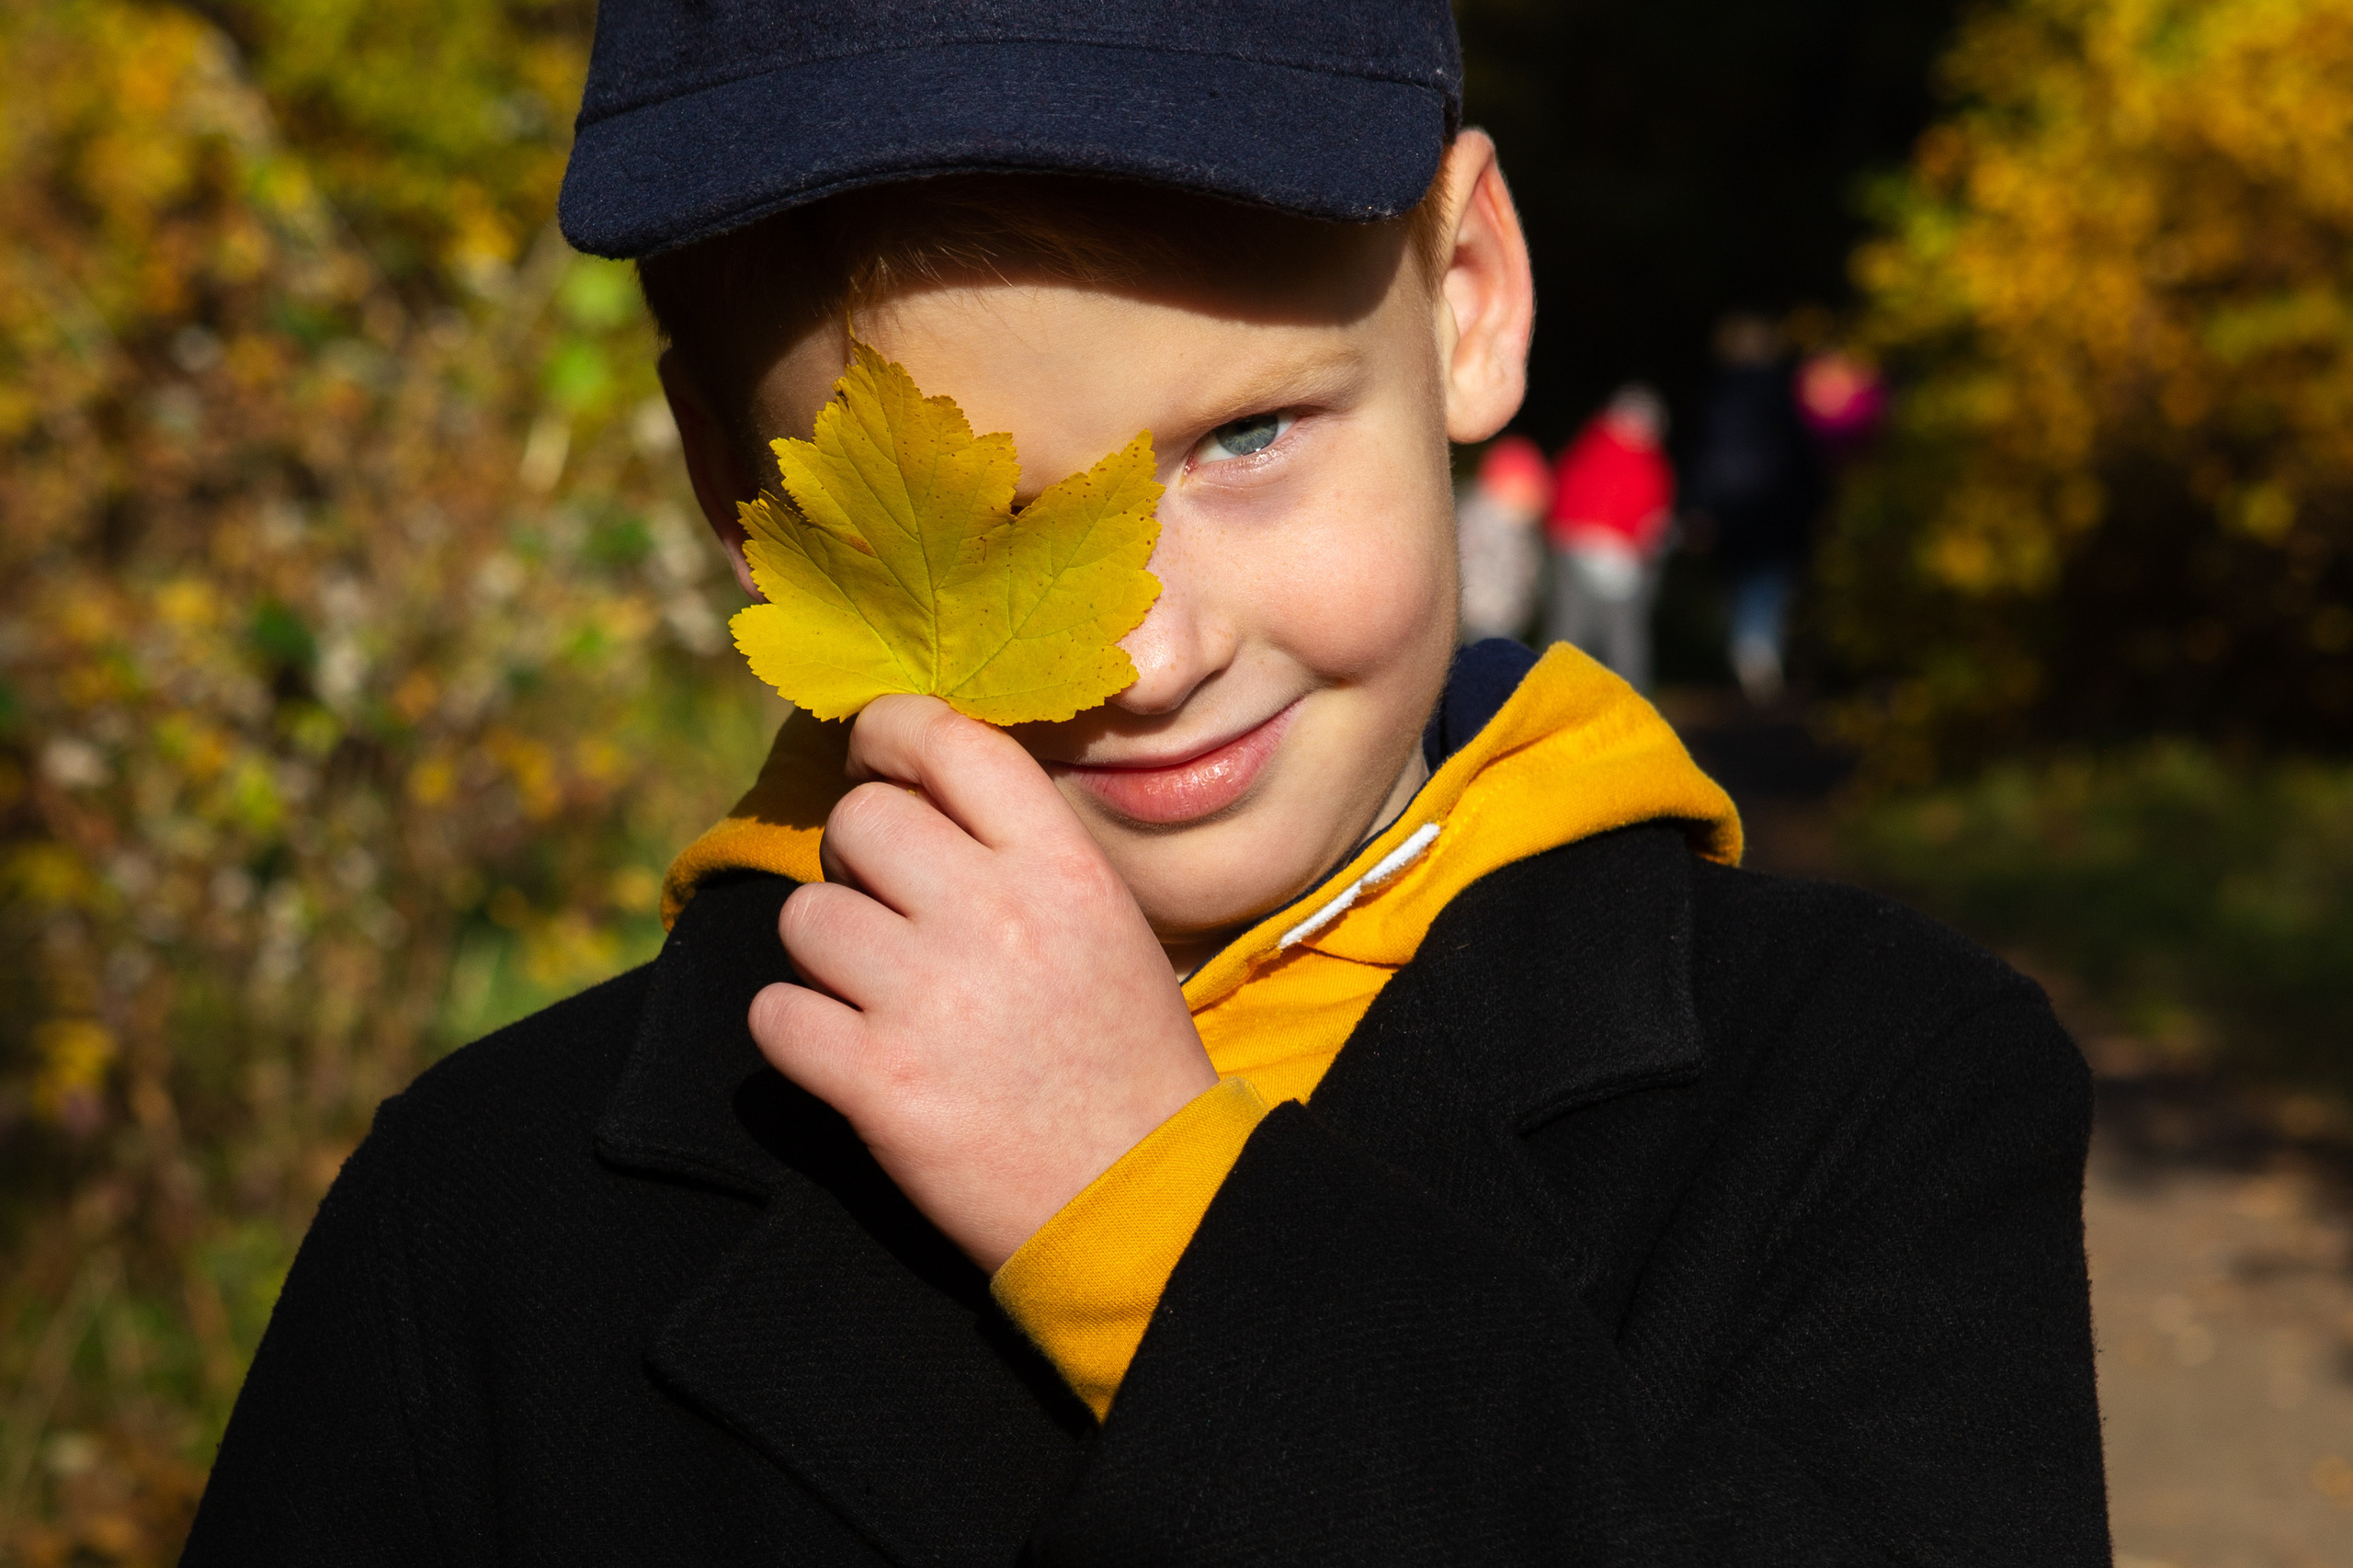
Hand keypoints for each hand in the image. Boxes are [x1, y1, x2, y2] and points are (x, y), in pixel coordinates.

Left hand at [748, 694, 1218, 1271]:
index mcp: (1063, 868)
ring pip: (805, 916)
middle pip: (861, 821)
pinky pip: (775, 1013)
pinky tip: (843, 1053)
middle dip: (857, 861)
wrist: (1140, 1202)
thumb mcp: (1108, 923)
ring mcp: (932, 1000)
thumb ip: (1019, 852)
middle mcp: (996, 916)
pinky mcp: (879, 1084)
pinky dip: (795, 1033)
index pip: (951, 742)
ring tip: (877, 995)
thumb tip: (913, 790)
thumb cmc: (1122, 1058)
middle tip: (889, 912)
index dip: (890, 731)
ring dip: (825, 955)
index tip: (872, 754)